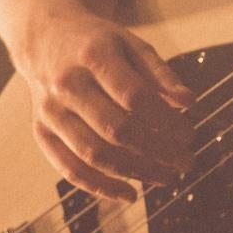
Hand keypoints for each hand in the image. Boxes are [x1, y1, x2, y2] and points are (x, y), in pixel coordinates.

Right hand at [10, 7, 195, 202]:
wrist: (45, 39)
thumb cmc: (97, 43)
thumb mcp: (132, 44)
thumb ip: (161, 73)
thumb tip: (191, 104)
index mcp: (94, 56)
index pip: (135, 96)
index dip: (165, 119)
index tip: (189, 134)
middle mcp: (68, 86)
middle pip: (116, 129)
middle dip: (157, 151)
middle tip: (185, 161)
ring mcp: (51, 112)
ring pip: (94, 153)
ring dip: (134, 172)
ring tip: (166, 177)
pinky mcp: (41, 133)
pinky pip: (69, 169)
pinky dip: (100, 187)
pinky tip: (130, 193)